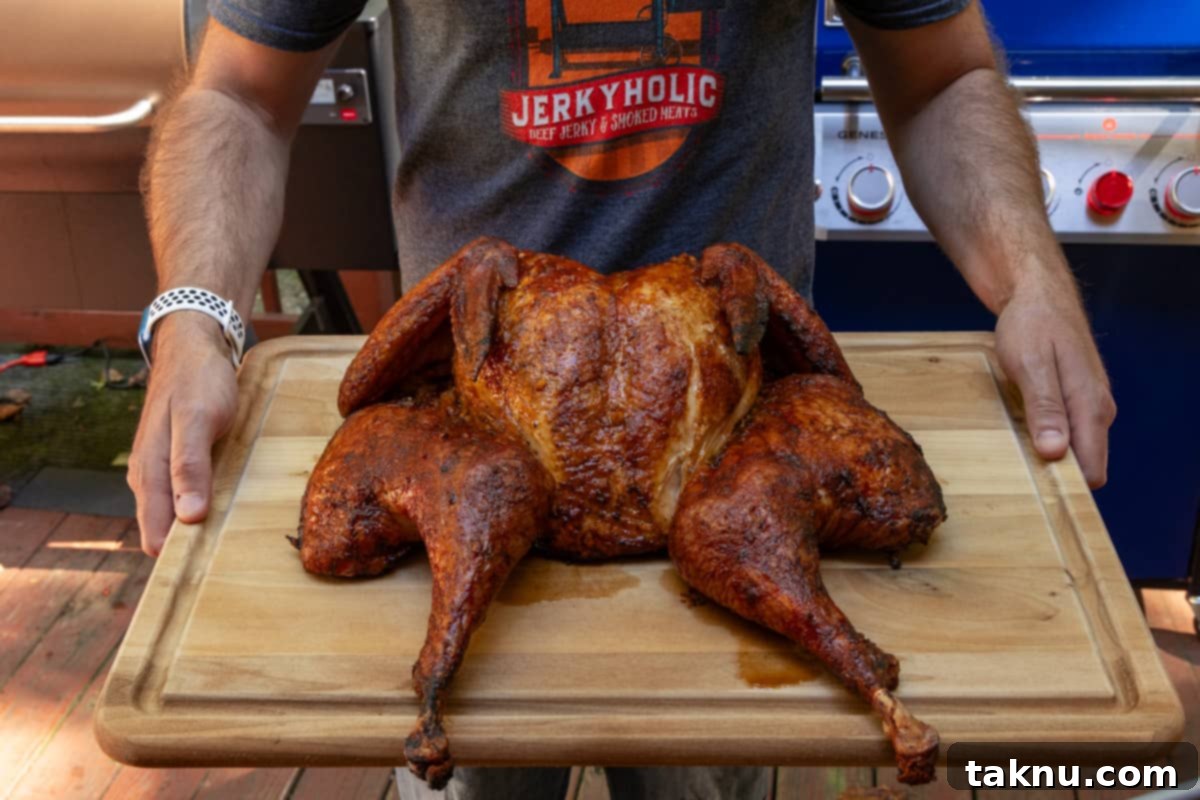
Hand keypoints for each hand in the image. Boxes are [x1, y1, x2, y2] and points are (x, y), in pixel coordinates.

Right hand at [127, 313, 238, 555]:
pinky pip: (183, 498)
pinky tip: (220, 521)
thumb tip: (189, 516)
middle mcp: (149, 476)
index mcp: (149, 472)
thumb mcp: (197, 420)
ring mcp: (161, 469)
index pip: (156, 533)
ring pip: (173, 515)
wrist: (195, 345)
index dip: (177, 560)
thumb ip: (191, 466)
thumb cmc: (198, 381)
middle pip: (162, 531)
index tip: (201, 583)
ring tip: (226, 556)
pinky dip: (199, 511)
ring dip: (196, 532)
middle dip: (187, 553)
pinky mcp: (176, 461)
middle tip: (223, 576)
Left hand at [994, 271, 1115, 488]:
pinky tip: (1023, 429)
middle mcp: (1097, 409)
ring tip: (1016, 447)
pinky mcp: (1076, 398)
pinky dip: (1046, 437)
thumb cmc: (1032, 325)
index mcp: (1090, 405)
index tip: (1037, 490)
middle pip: (1085, 463)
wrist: (1037, 294)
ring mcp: (1088, 403)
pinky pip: (1067, 432)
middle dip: (1056, 473)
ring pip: (1074, 448)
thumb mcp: (1031, 366)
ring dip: (1048, 454)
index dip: (1067, 485)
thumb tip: (1055, 453)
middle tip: (1017, 469)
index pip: (1092, 468)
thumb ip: (1045, 409)